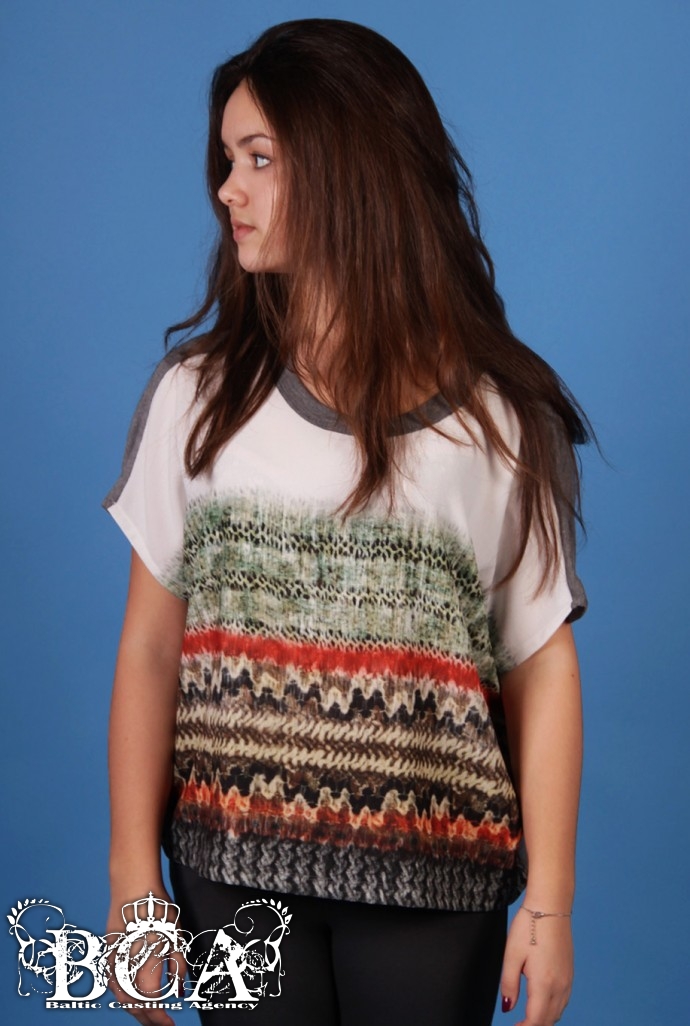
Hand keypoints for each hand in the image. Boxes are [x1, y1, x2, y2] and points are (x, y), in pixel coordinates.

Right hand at [105, 885, 187, 1025]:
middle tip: (161, 1024)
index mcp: (144, 966)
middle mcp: (125, 968)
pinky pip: (113, 984)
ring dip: (134, 1010)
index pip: (151, 1005)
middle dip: (147, 1019)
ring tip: (149, 1014)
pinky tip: (132, 997)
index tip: (170, 1024)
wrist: (133, 888)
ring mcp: (113, 961)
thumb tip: (179, 993)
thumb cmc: (158, 910)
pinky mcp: (108, 953)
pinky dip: (123, 996)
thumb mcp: (176, 937)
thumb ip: (178, 968)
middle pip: (133, 1006)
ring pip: (120, 998)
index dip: (160, 1019)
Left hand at [500, 905, 572, 1024]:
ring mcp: (567, 980)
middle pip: (548, 1020)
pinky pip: (563, 1001)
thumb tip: (507, 1008)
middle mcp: (560, 986)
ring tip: (526, 1020)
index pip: (536, 1020)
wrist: (550, 906)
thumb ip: (509, 984)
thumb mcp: (511, 955)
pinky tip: (541, 1005)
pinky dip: (552, 1010)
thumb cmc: (529, 927)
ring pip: (557, 1013)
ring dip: (543, 1020)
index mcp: (544, 983)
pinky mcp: (569, 973)